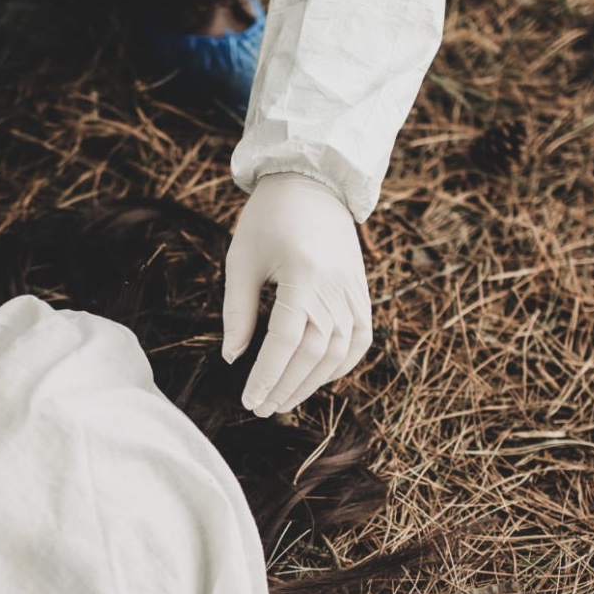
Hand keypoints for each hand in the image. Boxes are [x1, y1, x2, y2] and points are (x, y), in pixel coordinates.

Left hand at [222, 173, 372, 416]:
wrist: (311, 184)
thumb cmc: (268, 219)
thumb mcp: (242, 261)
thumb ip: (238, 311)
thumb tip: (232, 358)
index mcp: (304, 277)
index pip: (286, 341)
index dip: (267, 375)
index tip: (249, 399)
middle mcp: (335, 288)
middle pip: (314, 354)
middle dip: (286, 387)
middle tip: (261, 408)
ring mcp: (354, 291)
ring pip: (339, 352)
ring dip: (311, 383)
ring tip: (282, 400)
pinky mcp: (361, 292)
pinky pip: (360, 338)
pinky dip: (341, 364)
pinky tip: (318, 379)